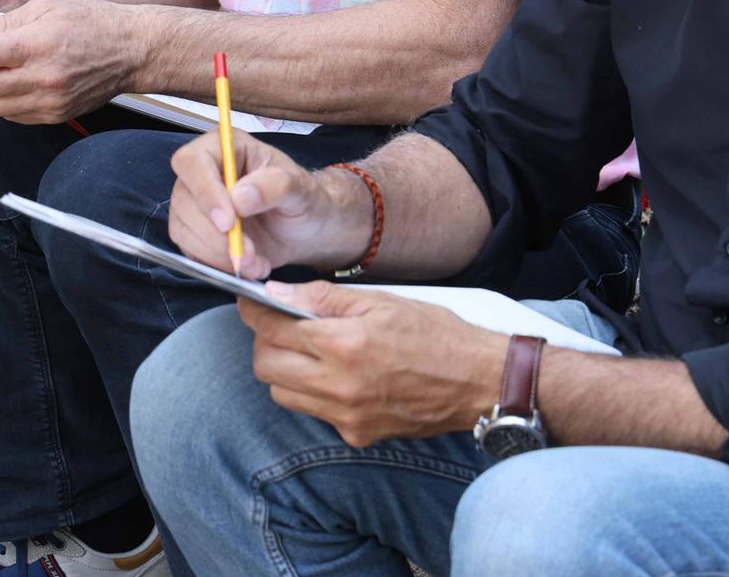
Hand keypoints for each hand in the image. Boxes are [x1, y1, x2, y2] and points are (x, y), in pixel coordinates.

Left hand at [0, 0, 140, 123]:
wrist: (132, 50)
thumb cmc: (92, 21)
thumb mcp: (45, 7)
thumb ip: (3, 22)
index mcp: (37, 44)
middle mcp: (43, 78)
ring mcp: (49, 101)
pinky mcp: (56, 115)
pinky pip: (13, 115)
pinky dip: (4, 101)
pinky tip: (14, 81)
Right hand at [168, 131, 370, 278]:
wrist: (306, 229)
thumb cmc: (304, 198)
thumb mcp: (300, 187)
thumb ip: (274, 186)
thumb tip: (239, 197)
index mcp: (225, 148)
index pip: (193, 161)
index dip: (205, 191)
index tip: (228, 221)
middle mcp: (204, 173)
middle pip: (184, 201)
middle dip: (215, 235)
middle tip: (249, 253)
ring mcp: (196, 204)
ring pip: (184, 230)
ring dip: (218, 255)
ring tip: (256, 262)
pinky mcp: (196, 233)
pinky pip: (192, 252)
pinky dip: (219, 265)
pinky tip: (249, 265)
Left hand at [238, 282, 505, 447]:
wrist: (478, 381)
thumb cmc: (437, 333)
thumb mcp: (381, 301)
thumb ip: (323, 298)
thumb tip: (276, 293)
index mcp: (344, 344)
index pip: (271, 329)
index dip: (254, 312)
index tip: (251, 302)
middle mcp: (339, 385)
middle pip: (265, 367)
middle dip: (265, 343)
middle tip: (282, 325)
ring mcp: (347, 416)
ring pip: (283, 394)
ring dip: (285, 370)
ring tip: (311, 351)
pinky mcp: (357, 434)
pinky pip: (315, 413)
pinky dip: (315, 393)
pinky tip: (339, 376)